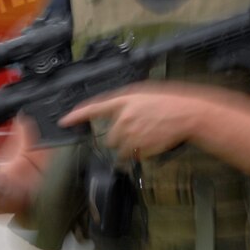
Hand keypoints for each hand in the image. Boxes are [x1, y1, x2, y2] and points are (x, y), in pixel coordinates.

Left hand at [59, 81, 202, 160]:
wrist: (186, 114)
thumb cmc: (167, 102)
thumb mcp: (143, 93)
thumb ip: (125, 102)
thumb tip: (115, 111)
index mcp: (123, 101)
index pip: (94, 108)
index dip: (77, 115)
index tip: (64, 121)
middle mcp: (123, 119)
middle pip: (108, 137)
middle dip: (118, 137)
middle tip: (135, 131)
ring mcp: (131, 135)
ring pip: (119, 149)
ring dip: (128, 147)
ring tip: (145, 137)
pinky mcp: (139, 149)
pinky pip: (133, 156)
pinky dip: (138, 153)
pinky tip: (151, 142)